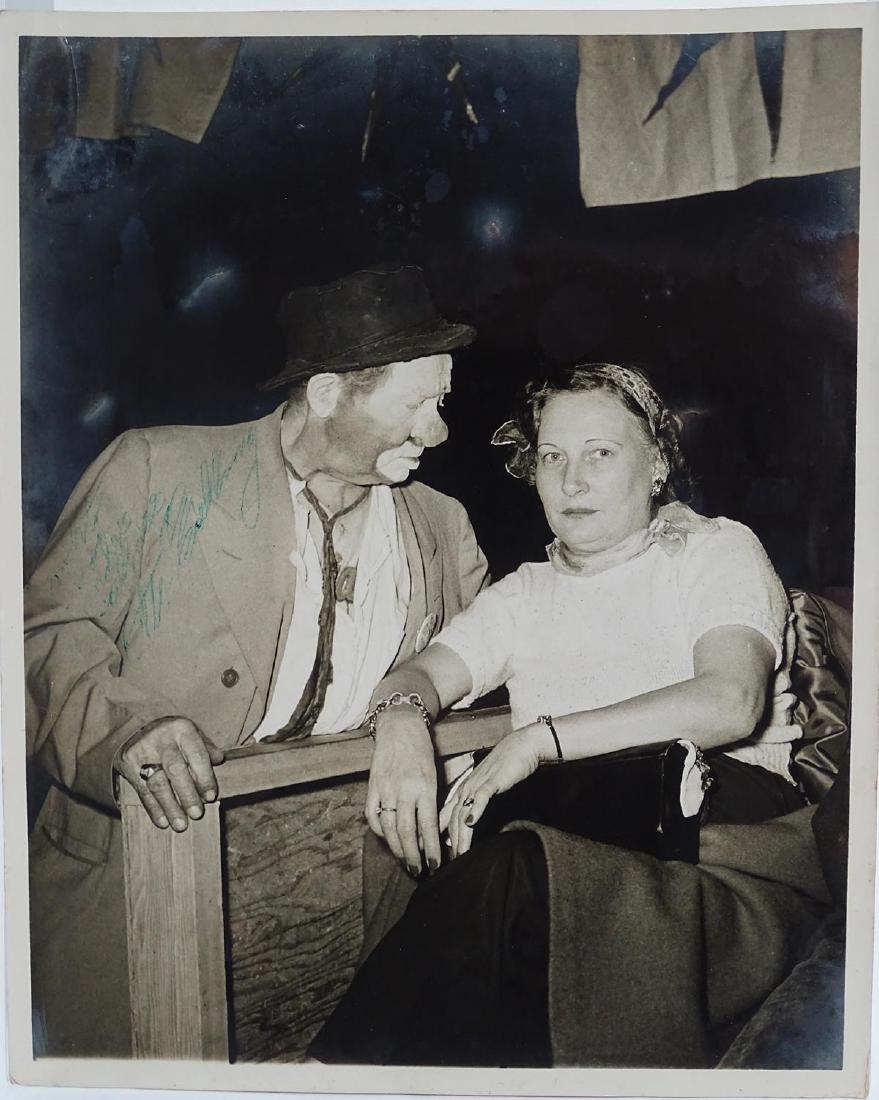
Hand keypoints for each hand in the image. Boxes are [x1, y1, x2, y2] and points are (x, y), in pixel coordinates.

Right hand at [114, 717, 224, 830]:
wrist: (135, 729)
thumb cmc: (173, 737)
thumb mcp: (191, 735)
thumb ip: (206, 749)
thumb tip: (219, 760)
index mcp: (182, 729)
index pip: (197, 755)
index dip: (205, 777)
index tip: (210, 797)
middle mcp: (161, 738)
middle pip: (175, 770)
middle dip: (187, 794)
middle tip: (197, 814)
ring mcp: (143, 751)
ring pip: (158, 783)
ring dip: (170, 807)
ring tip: (181, 825)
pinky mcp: (128, 764)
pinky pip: (143, 790)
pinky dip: (154, 809)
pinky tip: (163, 822)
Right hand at [366, 708, 440, 876]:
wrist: (400, 727)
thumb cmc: (423, 751)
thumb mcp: (436, 774)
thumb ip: (434, 801)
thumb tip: (436, 831)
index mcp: (424, 787)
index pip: (427, 826)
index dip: (431, 849)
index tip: (435, 865)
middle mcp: (404, 790)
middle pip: (405, 832)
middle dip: (412, 856)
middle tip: (418, 871)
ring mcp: (385, 789)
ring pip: (387, 828)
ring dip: (396, 848)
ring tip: (404, 861)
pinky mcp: (372, 787)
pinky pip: (373, 816)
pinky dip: (379, 831)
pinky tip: (387, 838)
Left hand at [439, 726, 542, 858]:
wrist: (520, 747)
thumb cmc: (504, 768)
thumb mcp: (485, 788)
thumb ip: (474, 804)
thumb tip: (467, 825)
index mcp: (463, 791)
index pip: (442, 816)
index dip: (435, 835)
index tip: (430, 854)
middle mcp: (466, 788)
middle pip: (451, 819)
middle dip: (446, 842)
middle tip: (442, 863)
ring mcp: (478, 784)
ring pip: (464, 812)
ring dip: (460, 835)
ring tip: (459, 853)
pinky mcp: (493, 781)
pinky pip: (481, 797)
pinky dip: (476, 810)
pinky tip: (472, 823)